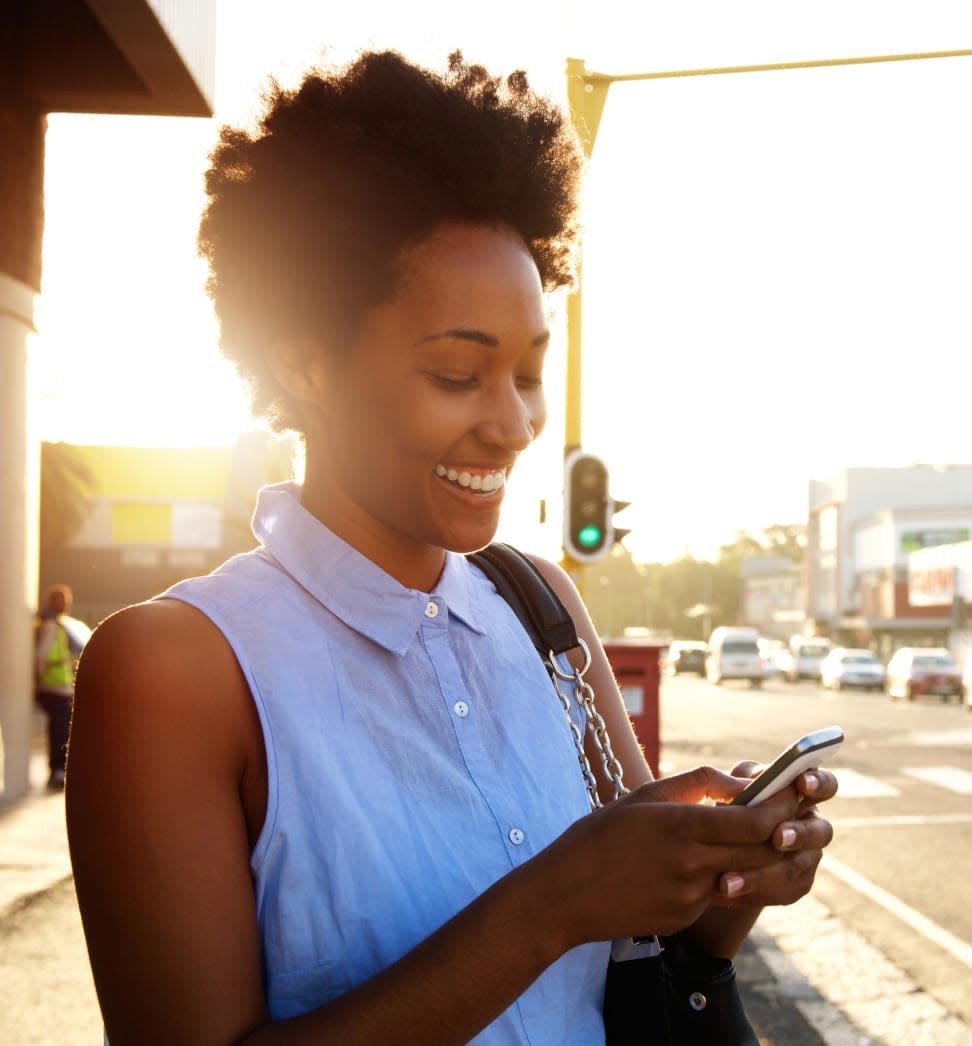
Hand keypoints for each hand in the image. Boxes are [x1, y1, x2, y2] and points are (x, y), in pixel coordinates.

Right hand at [539, 765, 800, 944]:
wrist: (563, 896)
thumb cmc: (597, 837)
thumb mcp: (641, 796)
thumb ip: (696, 784)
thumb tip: (740, 783)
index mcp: (680, 826)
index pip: (754, 821)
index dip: (782, 807)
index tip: (794, 791)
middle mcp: (692, 864)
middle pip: (761, 851)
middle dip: (783, 830)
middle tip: (791, 813)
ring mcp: (690, 897)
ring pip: (744, 874)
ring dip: (756, 855)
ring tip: (755, 835)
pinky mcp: (684, 918)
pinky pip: (715, 893)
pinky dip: (720, 875)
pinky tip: (700, 863)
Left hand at [710, 763, 837, 908]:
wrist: (722, 845)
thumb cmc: (732, 801)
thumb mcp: (734, 785)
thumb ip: (743, 781)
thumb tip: (747, 786)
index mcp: (803, 794)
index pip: (825, 785)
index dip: (818, 783)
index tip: (802, 784)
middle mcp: (813, 825)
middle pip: (820, 832)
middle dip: (799, 835)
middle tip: (777, 838)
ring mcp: (809, 857)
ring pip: (797, 868)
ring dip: (764, 874)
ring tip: (729, 880)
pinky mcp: (797, 884)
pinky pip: (783, 892)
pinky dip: (754, 892)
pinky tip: (726, 893)